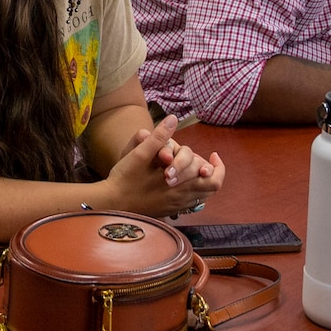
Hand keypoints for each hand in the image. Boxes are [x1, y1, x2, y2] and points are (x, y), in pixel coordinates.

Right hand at [101, 122, 224, 218]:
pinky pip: (190, 203)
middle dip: (211, 172)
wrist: (111, 204)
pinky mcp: (169, 211)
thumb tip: (173, 119)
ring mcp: (176, 207)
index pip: (212, 180)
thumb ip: (159, 137)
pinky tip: (181, 180)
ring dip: (202, 182)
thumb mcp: (140, 154)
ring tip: (194, 169)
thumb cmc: (125, 178)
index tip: (212, 154)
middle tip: (203, 160)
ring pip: (202, 196)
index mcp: (179, 184)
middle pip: (211, 189)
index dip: (218, 167)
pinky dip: (192, 191)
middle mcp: (182, 198)